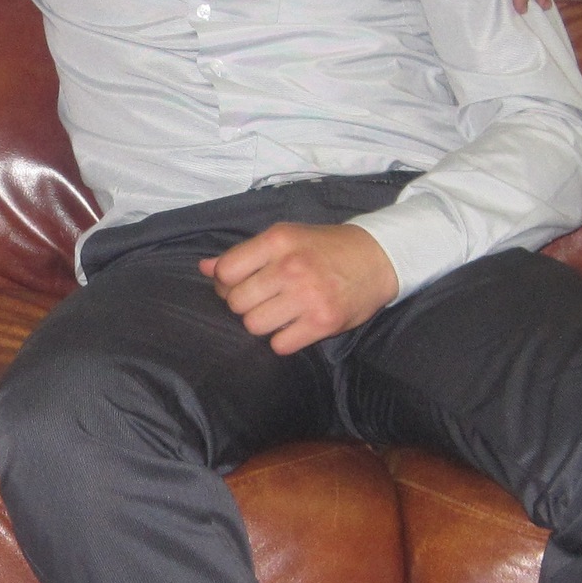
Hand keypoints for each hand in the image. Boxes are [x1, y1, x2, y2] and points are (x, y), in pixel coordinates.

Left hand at [200, 223, 398, 355]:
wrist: (378, 258)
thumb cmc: (325, 248)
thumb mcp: (285, 238)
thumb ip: (244, 254)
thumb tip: (204, 268)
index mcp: (278, 240)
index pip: (226, 271)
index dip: (225, 282)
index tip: (240, 283)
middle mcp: (291, 267)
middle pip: (236, 302)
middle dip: (244, 304)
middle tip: (264, 299)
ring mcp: (308, 296)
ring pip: (254, 325)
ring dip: (263, 323)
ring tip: (280, 312)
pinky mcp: (323, 321)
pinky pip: (280, 345)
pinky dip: (283, 340)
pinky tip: (295, 326)